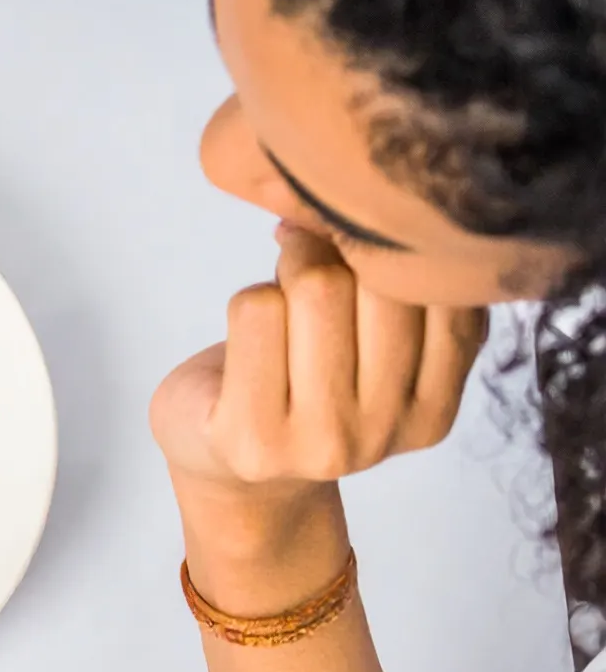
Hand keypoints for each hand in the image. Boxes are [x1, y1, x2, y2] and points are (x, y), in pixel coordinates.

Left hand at [149, 226, 487, 607]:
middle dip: (333, 254)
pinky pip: (256, 308)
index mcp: (433, 411)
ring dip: (287, 273)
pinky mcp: (251, 434)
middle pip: (374, 284)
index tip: (361, 250)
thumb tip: (367, 202)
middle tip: (307, 267)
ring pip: (315, 288)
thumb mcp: (379, 350)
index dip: (395, 251)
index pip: (443, 296)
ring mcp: (320, 441)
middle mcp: (383, 433)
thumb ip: (403, 295)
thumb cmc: (302, 386)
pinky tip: (248, 335)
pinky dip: (248, 299)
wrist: (228, 469)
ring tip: (281, 301)